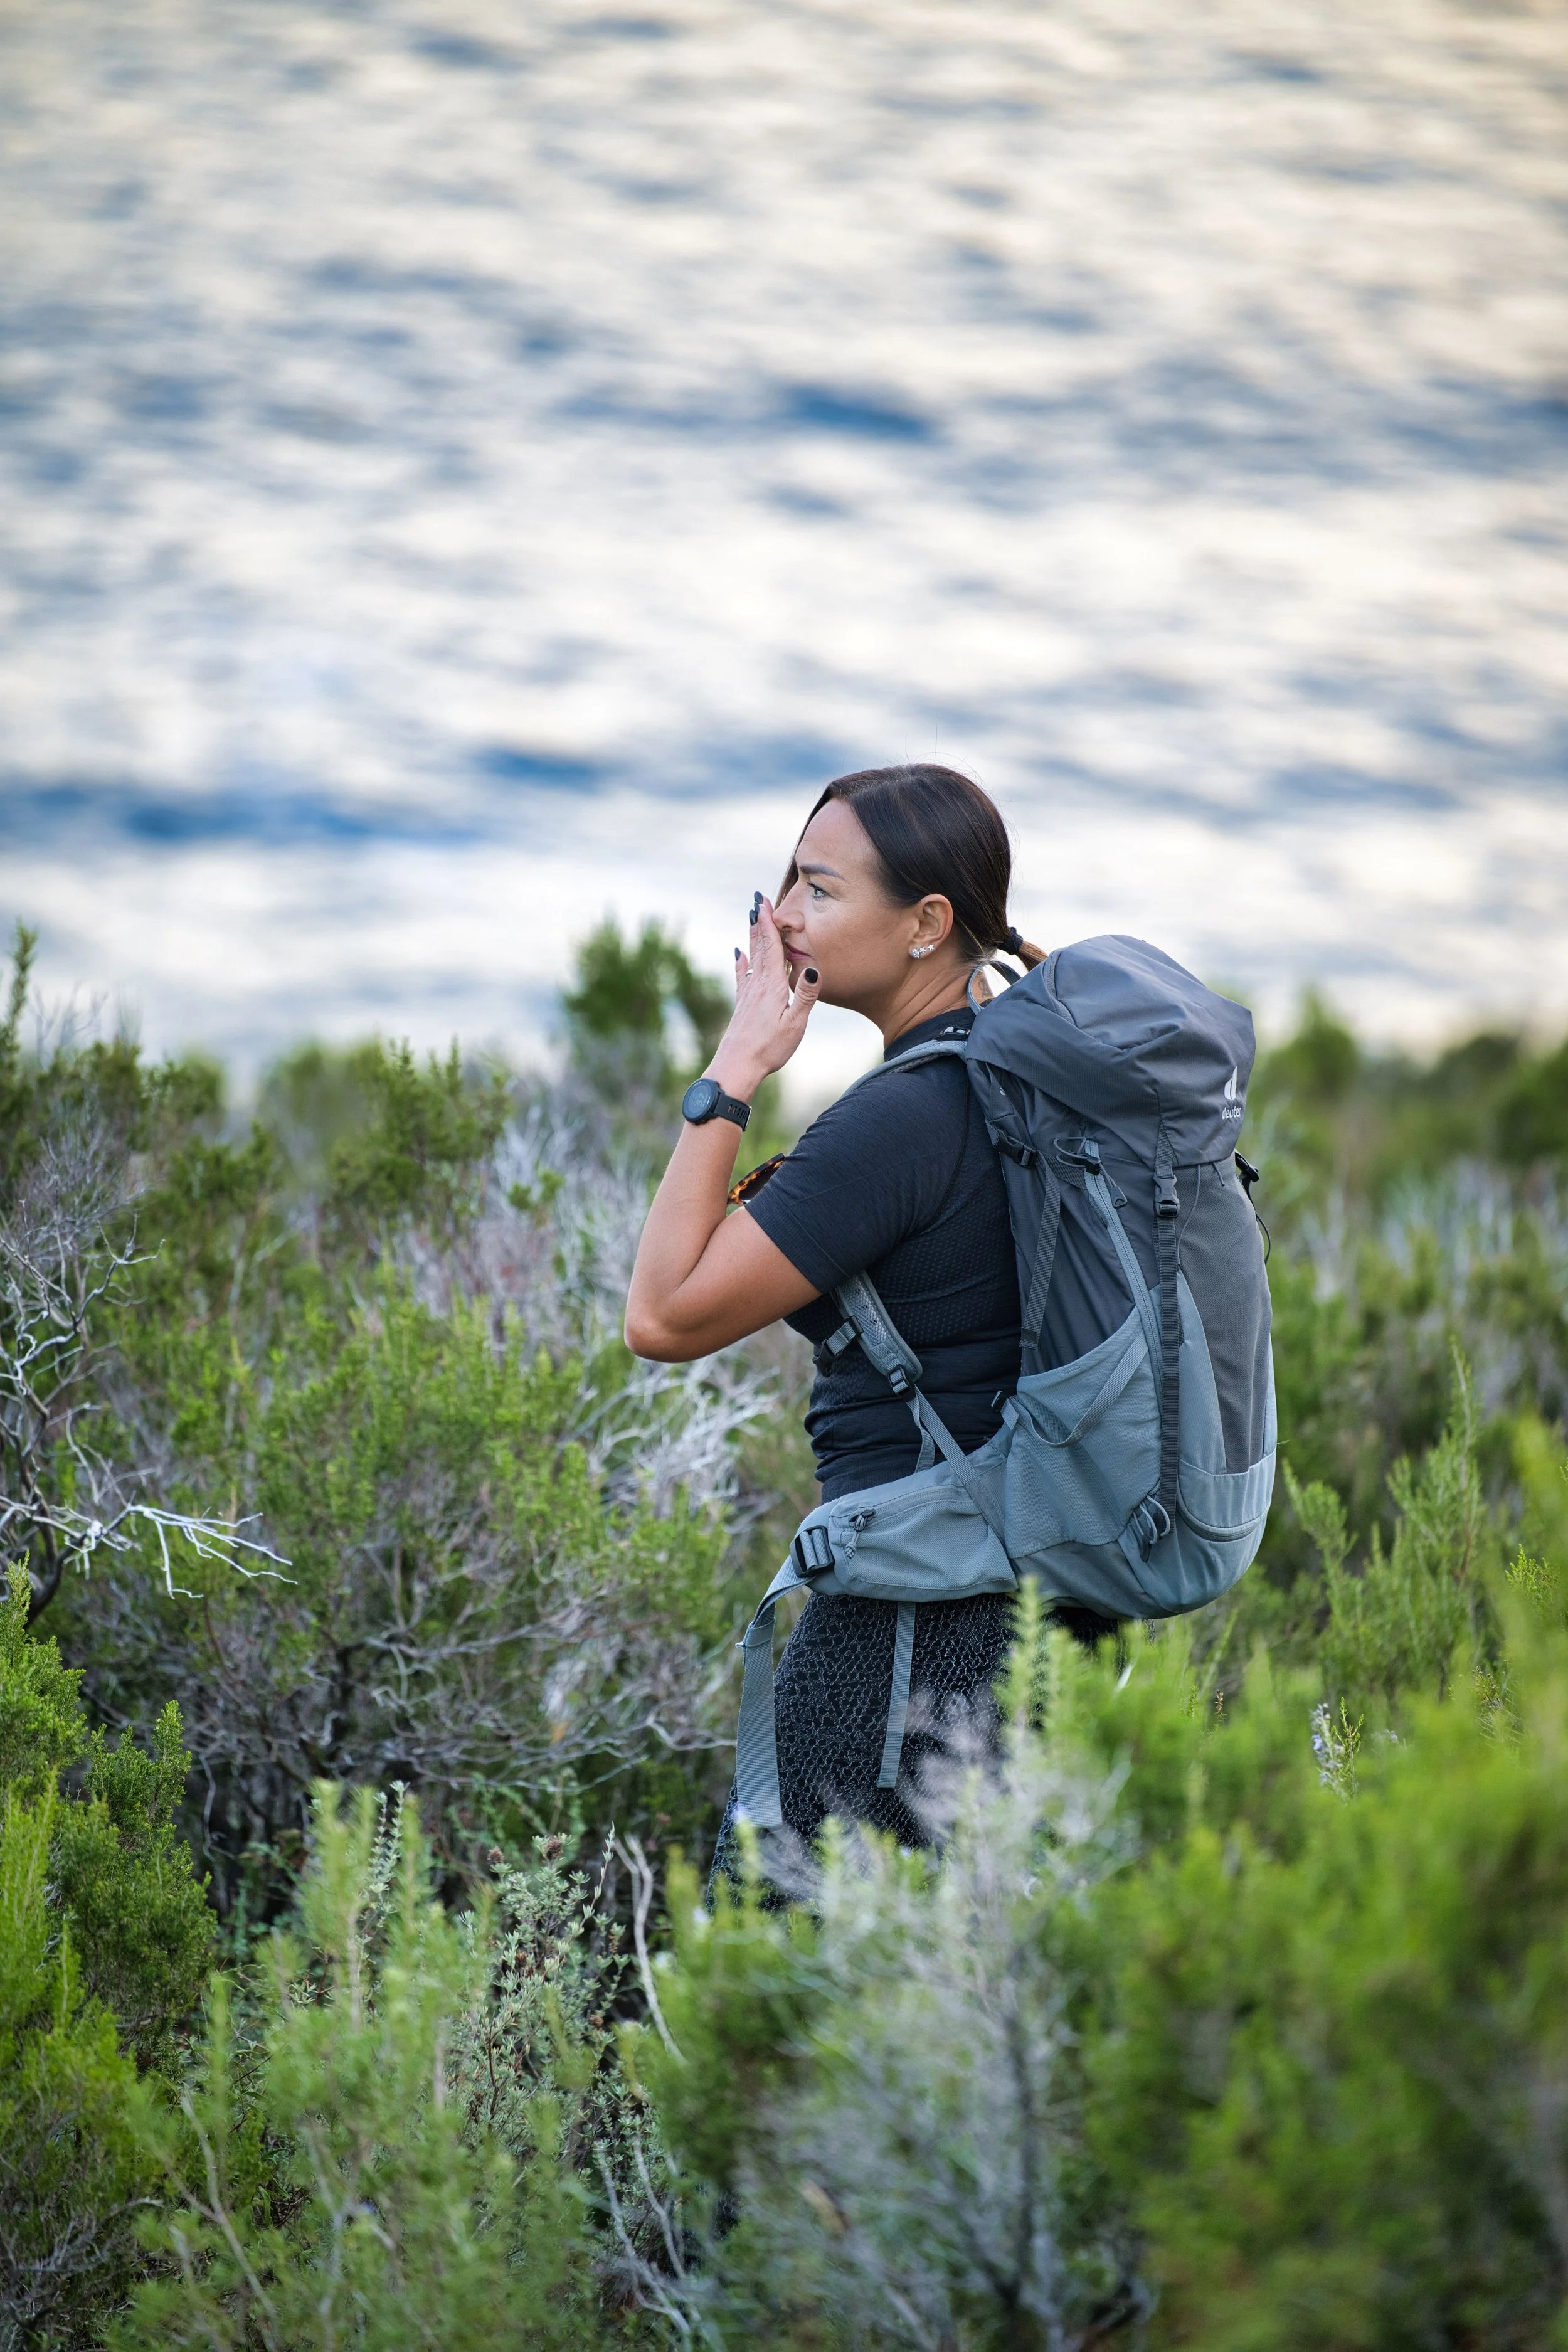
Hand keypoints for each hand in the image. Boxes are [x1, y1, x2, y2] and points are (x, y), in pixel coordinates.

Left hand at [708, 897, 819, 1097]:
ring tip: (751, 918)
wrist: (737, 1066)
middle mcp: (758, 985)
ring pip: (751, 958)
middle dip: (760, 923)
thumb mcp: (795, 1024)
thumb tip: (814, 969)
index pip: (771, 948)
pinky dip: (742, 961)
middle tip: (758, 900)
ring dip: (753, 937)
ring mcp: (748, 994)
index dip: (768, 924)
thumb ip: (805, 996)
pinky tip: (738, 954)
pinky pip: (743, 976)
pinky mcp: (742, 1005)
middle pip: (760, 947)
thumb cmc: (769, 1048)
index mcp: (773, 987)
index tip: (765, 902)